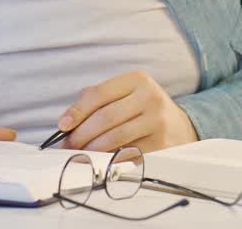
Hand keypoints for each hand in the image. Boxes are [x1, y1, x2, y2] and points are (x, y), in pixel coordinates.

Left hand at [59, 70, 197, 152]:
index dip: (77, 111)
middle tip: (67, 145)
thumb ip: (95, 99)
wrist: (179, 126)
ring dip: (91, 150)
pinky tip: (99, 160)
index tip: (62, 125)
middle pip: (105, 118)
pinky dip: (108, 160)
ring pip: (114, 139)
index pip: (99, 94)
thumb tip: (66, 122)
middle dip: (81, 135)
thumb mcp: (124, 93)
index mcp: (138, 80)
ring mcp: (158, 123)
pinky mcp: (161, 145)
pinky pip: (126, 155)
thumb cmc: (141, 108)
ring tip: (79, 154)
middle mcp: (150, 98)